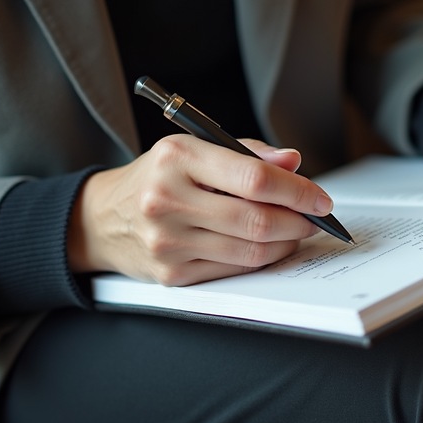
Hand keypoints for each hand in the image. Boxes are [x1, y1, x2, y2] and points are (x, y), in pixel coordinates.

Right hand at [67, 135, 328, 285]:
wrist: (102, 217)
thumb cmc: (158, 177)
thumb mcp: (194, 148)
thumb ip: (248, 153)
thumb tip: (293, 163)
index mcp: (178, 158)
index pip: (254, 178)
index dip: (298, 191)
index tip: (320, 198)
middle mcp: (167, 200)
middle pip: (256, 220)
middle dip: (298, 221)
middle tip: (316, 219)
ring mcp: (167, 242)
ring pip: (249, 251)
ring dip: (285, 243)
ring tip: (297, 231)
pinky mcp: (171, 275)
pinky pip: (232, 270)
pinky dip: (260, 259)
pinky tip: (269, 246)